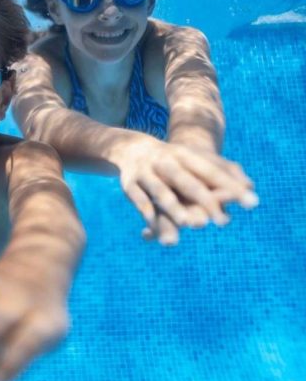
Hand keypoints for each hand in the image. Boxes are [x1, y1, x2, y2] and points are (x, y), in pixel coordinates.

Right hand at [115, 138, 257, 243]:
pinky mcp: (129, 184)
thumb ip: (223, 170)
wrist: (132, 147)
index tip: (251, 203)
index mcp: (186, 154)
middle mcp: (166, 161)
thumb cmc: (175, 160)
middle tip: (223, 222)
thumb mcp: (195, 159)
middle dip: (205, 201)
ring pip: (161, 191)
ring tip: (189, 224)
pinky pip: (139, 201)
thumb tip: (250, 185)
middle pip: (188, 182)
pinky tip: (154, 232)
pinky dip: (147, 214)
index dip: (231, 186)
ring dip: (174, 207)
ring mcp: (146, 172)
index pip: (212, 171)